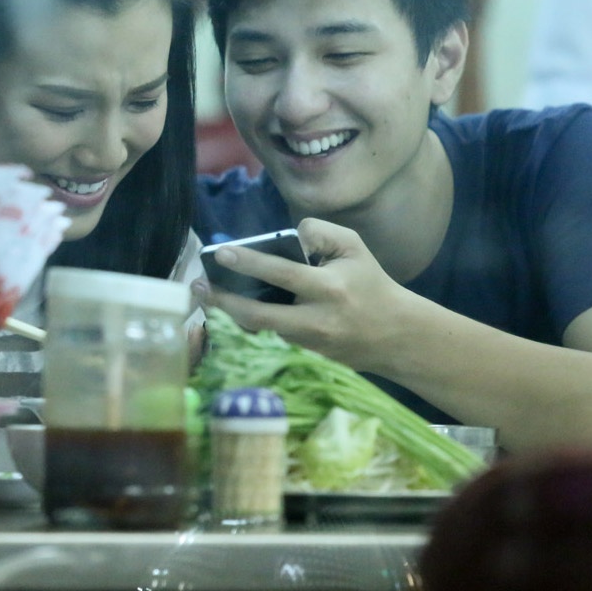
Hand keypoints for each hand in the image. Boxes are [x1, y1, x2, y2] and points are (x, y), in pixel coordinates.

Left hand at [191, 218, 402, 368]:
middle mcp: (316, 320)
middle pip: (259, 315)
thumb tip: (289, 235)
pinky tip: (227, 312)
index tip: (221, 253)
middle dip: (223, 301)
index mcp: (330, 289)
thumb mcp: (354, 247)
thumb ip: (320, 232)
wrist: (395, 335)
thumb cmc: (371, 284)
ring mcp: (308, 345)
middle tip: (197, 286)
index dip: (250, 263)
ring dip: (229, 314)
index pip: (283, 273)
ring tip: (205, 296)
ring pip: (259, 331)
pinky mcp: (304, 358)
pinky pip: (268, 341)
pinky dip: (246, 327)